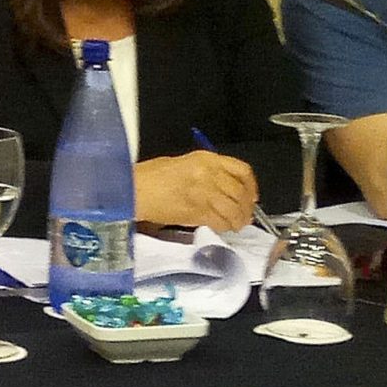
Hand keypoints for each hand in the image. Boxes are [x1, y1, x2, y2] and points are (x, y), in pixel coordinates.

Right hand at [135, 151, 259, 232]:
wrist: (134, 190)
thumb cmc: (151, 176)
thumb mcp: (184, 162)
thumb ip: (207, 171)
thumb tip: (224, 186)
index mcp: (205, 159)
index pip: (242, 170)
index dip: (251, 185)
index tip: (252, 195)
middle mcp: (208, 174)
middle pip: (240, 192)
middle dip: (246, 206)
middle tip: (246, 214)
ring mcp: (203, 194)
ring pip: (233, 209)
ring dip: (239, 219)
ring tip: (237, 224)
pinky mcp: (196, 212)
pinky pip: (219, 221)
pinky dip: (225, 226)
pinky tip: (224, 227)